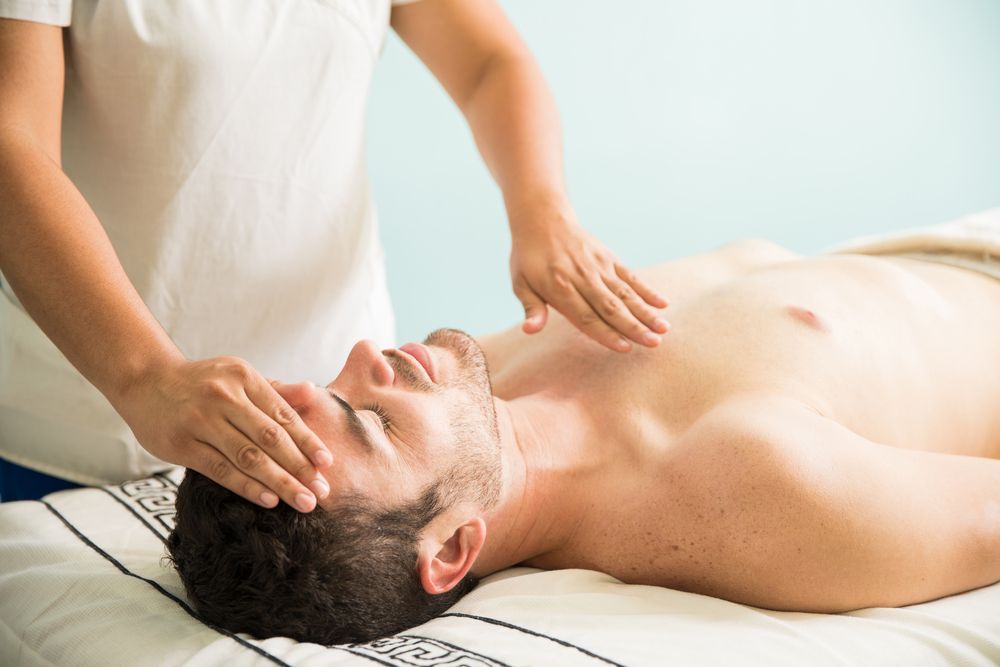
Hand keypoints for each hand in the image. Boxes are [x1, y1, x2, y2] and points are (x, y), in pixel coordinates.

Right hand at [113, 357, 332, 511]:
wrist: (146, 380)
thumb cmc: (203, 382)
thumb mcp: (239, 376)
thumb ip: (276, 390)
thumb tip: (314, 392)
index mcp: (244, 377)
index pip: (284, 414)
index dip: (308, 441)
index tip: (328, 464)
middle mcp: (224, 396)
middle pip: (270, 438)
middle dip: (300, 467)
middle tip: (322, 491)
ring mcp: (201, 420)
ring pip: (248, 457)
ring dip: (280, 482)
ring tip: (303, 501)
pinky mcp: (181, 444)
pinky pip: (220, 469)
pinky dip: (247, 486)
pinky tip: (269, 500)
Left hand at [509, 212, 669, 351]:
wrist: (542, 219)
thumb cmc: (529, 258)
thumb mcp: (520, 283)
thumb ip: (531, 308)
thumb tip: (530, 330)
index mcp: (560, 287)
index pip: (586, 316)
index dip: (606, 334)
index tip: (625, 348)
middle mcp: (583, 277)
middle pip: (612, 307)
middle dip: (634, 327)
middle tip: (654, 344)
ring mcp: (599, 267)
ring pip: (626, 294)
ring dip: (646, 312)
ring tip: (663, 329)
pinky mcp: (609, 258)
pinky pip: (630, 277)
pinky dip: (647, 290)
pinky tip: (663, 304)